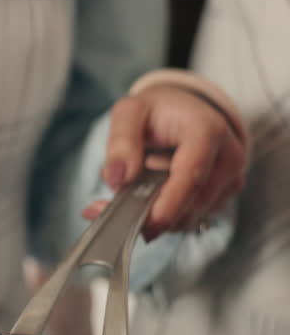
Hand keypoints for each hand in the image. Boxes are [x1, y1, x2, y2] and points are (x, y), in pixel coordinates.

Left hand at [87, 85, 246, 239]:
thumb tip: (118, 178)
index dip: (170, 204)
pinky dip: (164, 216)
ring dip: (154, 216)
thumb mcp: (130, 112)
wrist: (184, 111)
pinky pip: (192, 217)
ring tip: (121, 197)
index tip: (147, 224)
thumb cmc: (157, 111)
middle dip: (152, 214)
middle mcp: (228, 157)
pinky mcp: (223, 195)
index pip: (192, 175)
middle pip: (194, 202)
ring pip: (192, 216)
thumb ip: (121, 141)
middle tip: (105, 209)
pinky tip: (143, 200)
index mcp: (208, 130)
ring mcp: (230, 178)